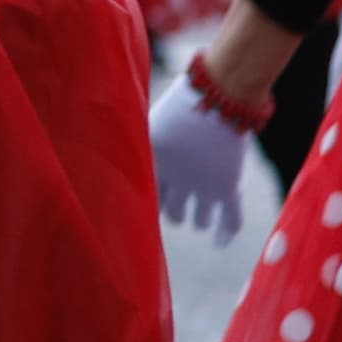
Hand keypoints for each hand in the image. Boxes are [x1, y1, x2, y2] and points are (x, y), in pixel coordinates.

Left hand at [149, 77, 260, 242]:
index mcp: (156, 165)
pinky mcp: (229, 187)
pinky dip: (225, 234)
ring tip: (202, 219)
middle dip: (177, 214)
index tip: (155, 206)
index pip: (148, 197)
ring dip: (200, 221)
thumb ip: (139, 138)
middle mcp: (178, 181)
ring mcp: (204, 186)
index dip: (152, 204)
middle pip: (174, 213)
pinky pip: (231, 221)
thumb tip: (111, 136)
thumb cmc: (182, 102)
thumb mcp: (150, 120)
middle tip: (181, 211)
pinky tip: (219, 244)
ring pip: (201, 220)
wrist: (218, 97)